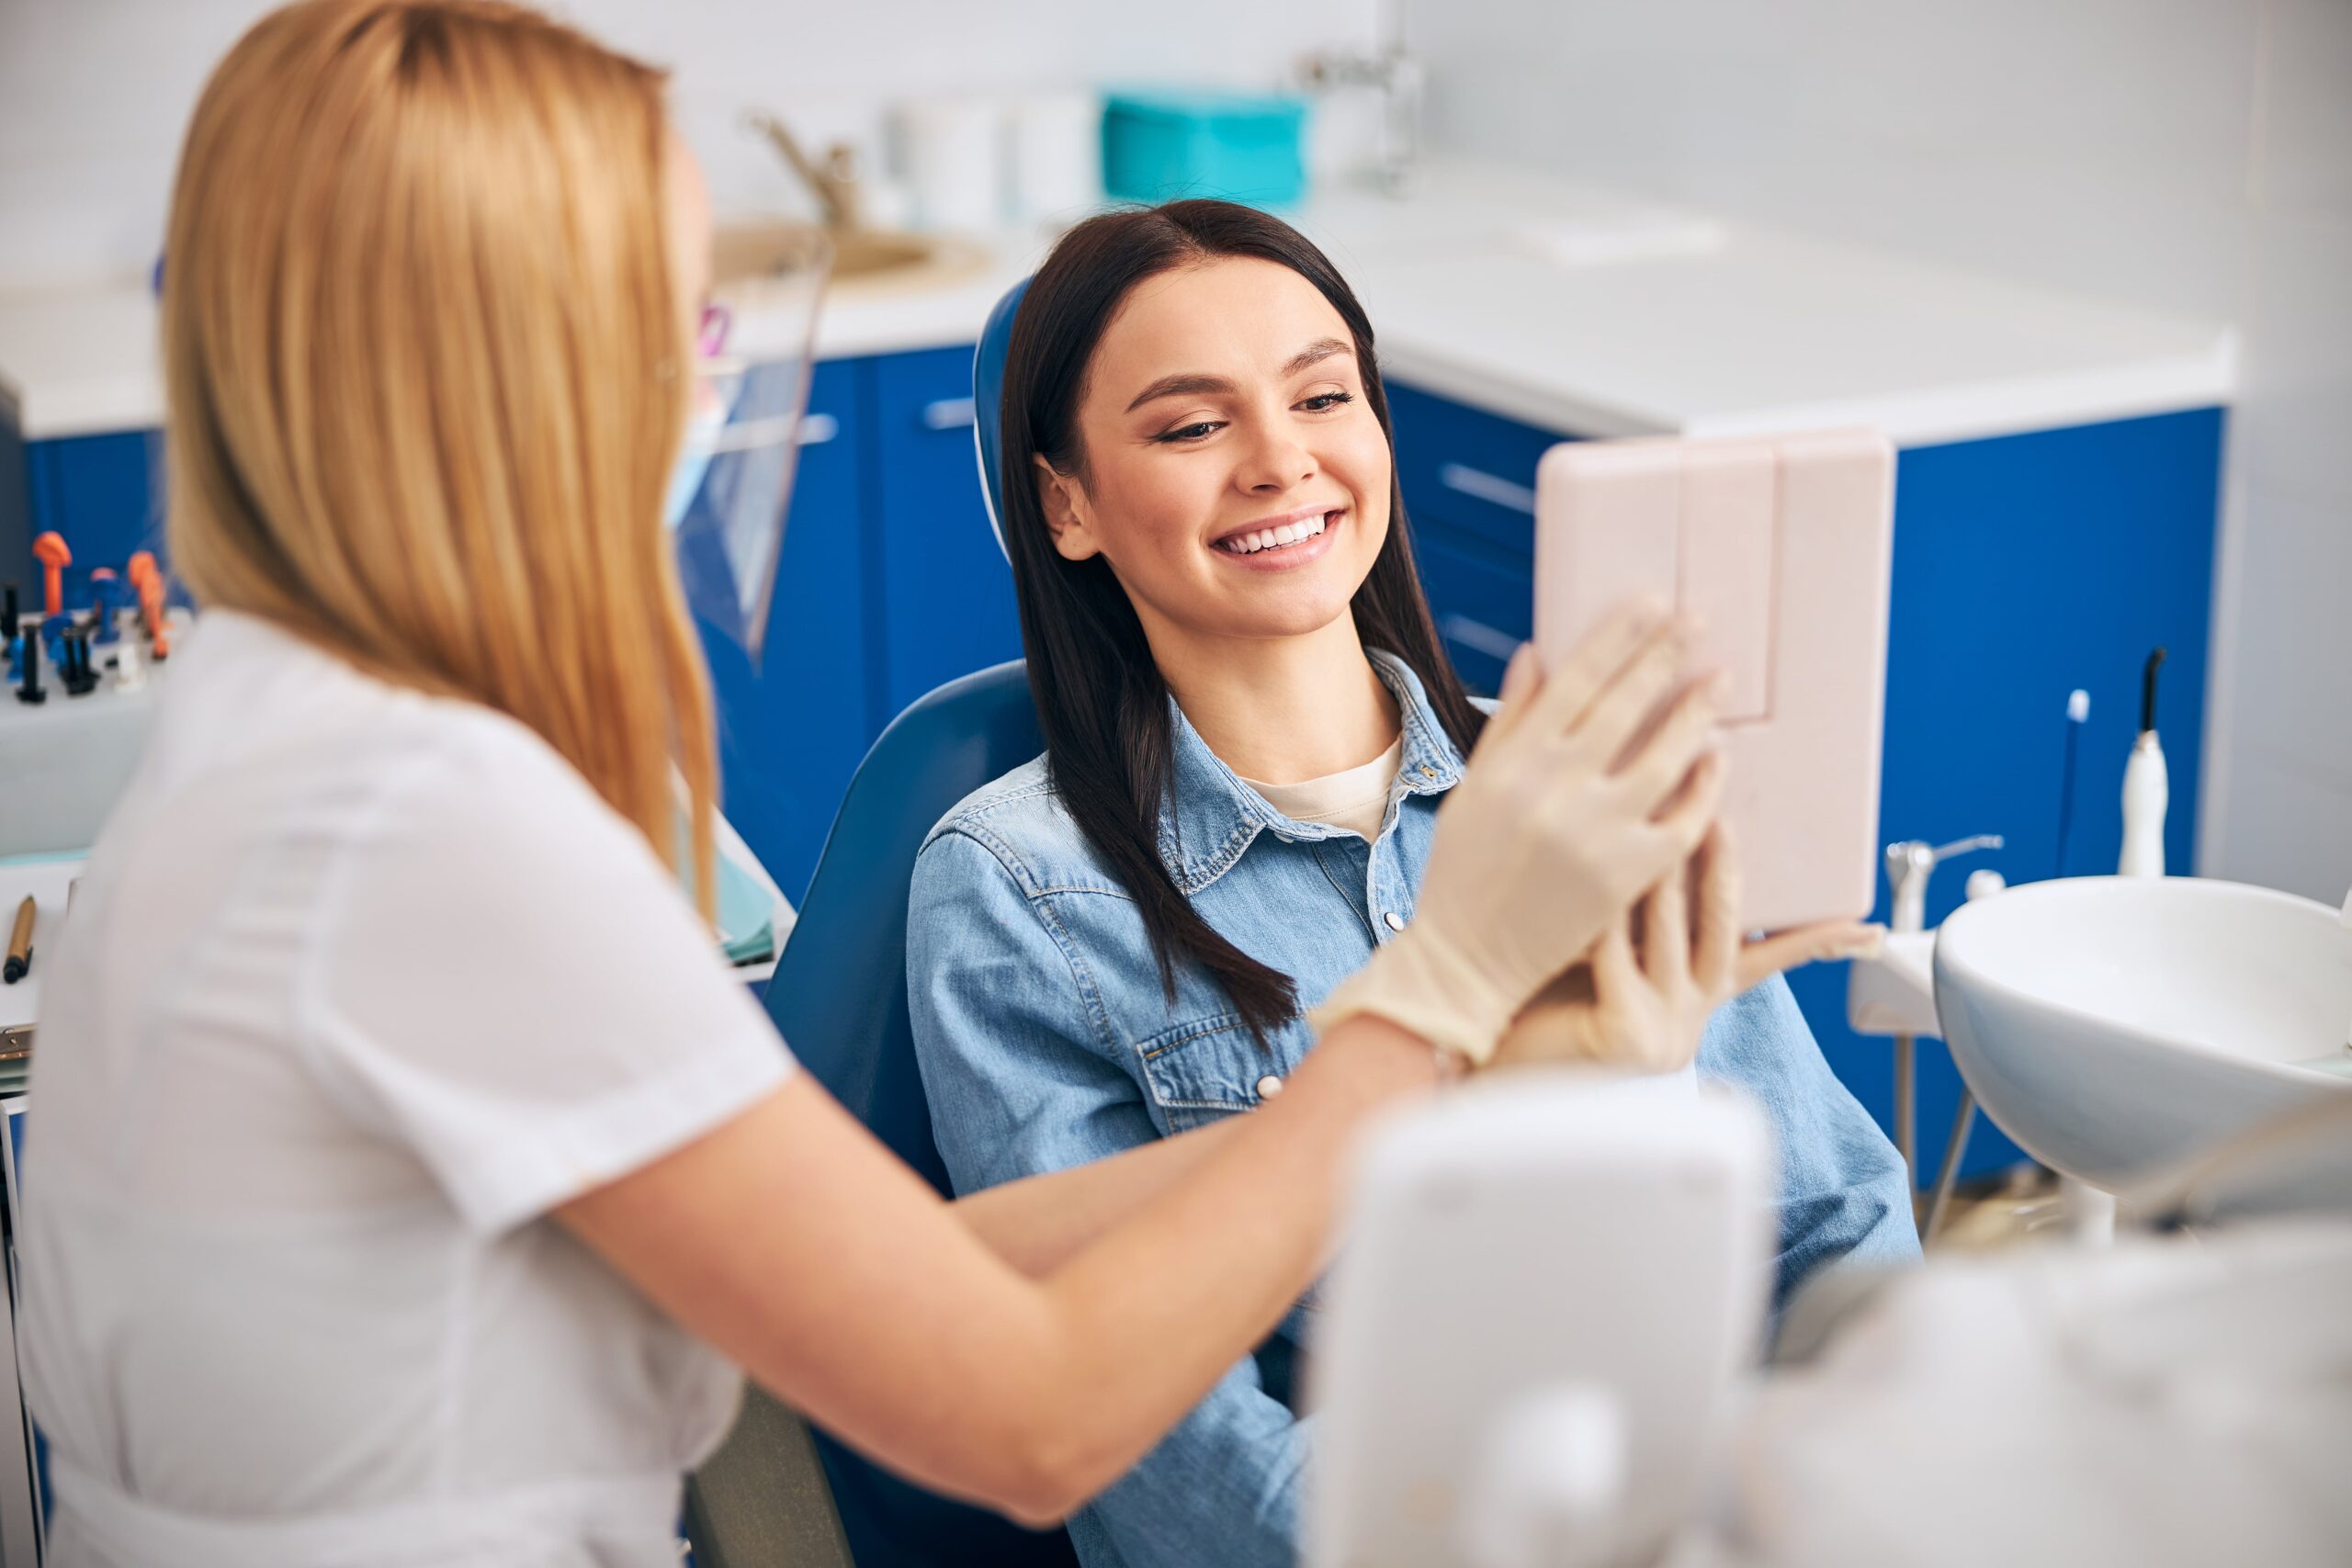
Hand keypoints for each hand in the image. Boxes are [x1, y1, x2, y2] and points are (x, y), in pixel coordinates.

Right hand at [1310, 602, 1725, 1067]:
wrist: (1466, 960)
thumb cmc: (1463, 871)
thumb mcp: (1474, 788)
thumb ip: (1511, 721)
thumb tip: (1538, 652)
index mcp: (1513, 763)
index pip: (1576, 680)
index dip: (1618, 638)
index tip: (1650, 603)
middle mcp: (1554, 791)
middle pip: (1624, 706)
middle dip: (1664, 657)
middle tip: (1698, 619)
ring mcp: (1595, 834)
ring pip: (1663, 757)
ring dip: (1696, 713)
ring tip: (1721, 678)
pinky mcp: (1627, 877)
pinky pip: (1682, 820)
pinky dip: (1703, 786)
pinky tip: (1718, 757)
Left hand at [1489, 828, 1886, 1073]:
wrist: (1484, 1063)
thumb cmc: (1535, 996)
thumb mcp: (1600, 949)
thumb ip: (1634, 906)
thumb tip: (1654, 831)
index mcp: (1694, 998)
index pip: (1767, 962)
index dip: (1818, 940)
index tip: (1867, 925)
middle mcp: (1688, 1018)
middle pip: (1724, 930)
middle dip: (1720, 867)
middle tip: (1717, 812)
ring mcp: (1661, 1031)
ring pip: (1670, 935)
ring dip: (1661, 874)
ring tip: (1652, 820)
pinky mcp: (1624, 1037)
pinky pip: (1618, 955)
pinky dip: (1607, 911)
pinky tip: (1590, 875)